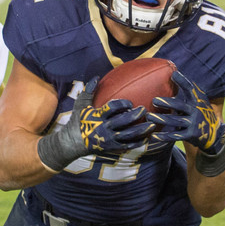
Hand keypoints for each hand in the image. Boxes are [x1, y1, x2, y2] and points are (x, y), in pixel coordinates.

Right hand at [37, 79, 154, 171]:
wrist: (72, 143)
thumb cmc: (77, 120)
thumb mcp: (80, 105)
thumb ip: (89, 91)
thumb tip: (96, 77)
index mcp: (98, 116)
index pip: (113, 108)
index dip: (123, 104)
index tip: (130, 102)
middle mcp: (105, 128)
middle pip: (123, 121)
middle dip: (135, 115)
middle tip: (144, 110)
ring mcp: (109, 139)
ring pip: (129, 135)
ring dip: (141, 130)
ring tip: (152, 125)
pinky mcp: (112, 148)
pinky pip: (128, 145)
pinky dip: (138, 142)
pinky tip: (147, 138)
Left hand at [147, 70, 223, 152]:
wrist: (213, 133)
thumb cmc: (199, 112)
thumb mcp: (197, 100)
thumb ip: (187, 89)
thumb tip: (173, 71)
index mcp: (196, 100)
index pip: (190, 89)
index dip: (183, 81)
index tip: (174, 74)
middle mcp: (196, 110)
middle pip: (181, 106)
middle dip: (168, 103)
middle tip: (154, 100)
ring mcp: (194, 123)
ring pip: (176, 121)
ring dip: (162, 119)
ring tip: (149, 117)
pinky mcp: (191, 135)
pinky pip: (176, 135)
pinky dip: (164, 136)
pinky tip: (153, 136)